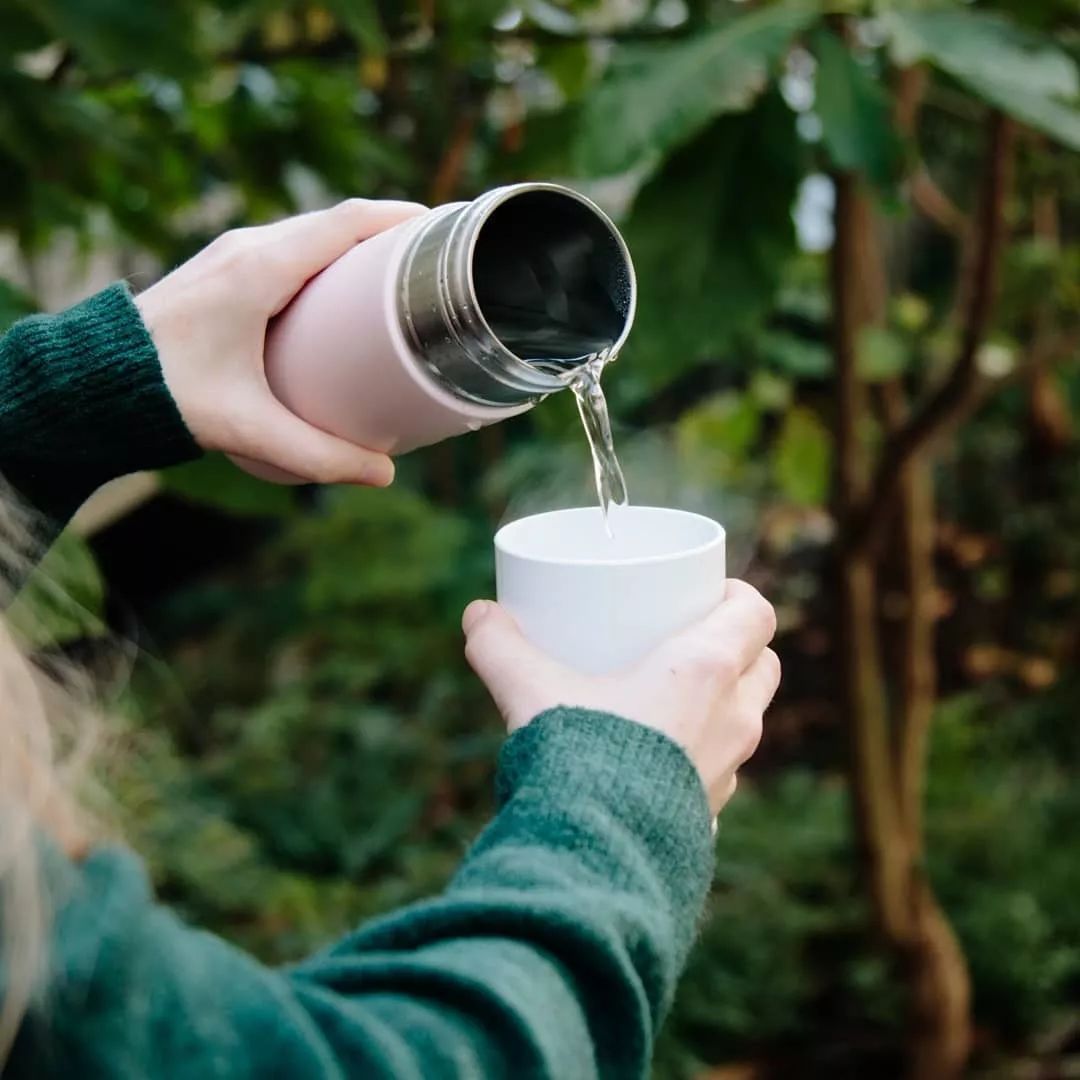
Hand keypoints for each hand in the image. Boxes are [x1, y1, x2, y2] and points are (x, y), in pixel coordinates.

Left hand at [136, 199, 425, 486]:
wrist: (94, 381)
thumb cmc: (164, 395)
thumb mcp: (249, 428)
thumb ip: (319, 455)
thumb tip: (383, 475)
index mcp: (258, 268)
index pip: (344, 222)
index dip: (398, 218)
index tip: (442, 228)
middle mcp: (246, 247)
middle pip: (334, 222)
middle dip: (388, 233)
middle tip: (433, 261)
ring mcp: (231, 253)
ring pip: (310, 233)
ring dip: (356, 244)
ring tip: (399, 274)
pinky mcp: (222, 268)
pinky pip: (289, 247)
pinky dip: (326, 257)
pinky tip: (342, 291)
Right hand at [462, 581, 779, 816]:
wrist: (592, 860)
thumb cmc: (575, 761)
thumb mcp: (530, 692)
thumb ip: (500, 648)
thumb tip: (478, 615)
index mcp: (706, 671)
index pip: (757, 615)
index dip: (739, 595)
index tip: (709, 591)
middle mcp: (733, 719)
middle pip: (763, 666)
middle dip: (738, 647)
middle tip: (690, 638)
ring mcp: (728, 772)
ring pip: (746, 720)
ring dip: (724, 702)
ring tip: (673, 696)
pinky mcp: (710, 815)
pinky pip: (719, 772)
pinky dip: (701, 756)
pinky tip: (659, 760)